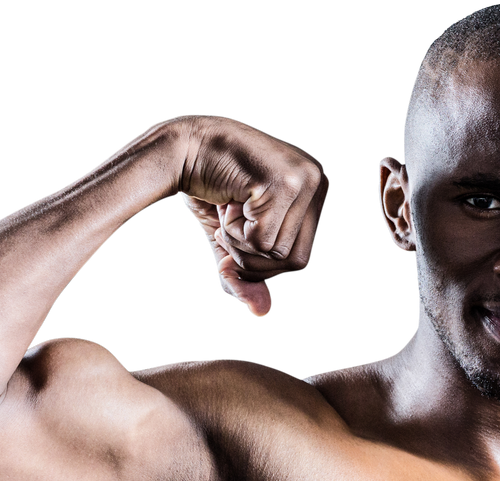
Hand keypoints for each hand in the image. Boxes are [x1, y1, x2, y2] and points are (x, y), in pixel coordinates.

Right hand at [177, 115, 328, 317]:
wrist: (180, 147)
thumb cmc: (209, 187)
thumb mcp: (231, 240)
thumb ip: (247, 277)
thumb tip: (262, 313)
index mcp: (315, 193)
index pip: (301, 260)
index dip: (261, 263)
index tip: (231, 238)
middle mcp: (318, 182)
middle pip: (297, 262)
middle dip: (253, 259)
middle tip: (227, 226)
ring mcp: (305, 181)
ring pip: (278, 253)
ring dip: (240, 242)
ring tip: (229, 209)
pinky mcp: (284, 183)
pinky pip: (263, 240)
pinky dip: (234, 232)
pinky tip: (226, 203)